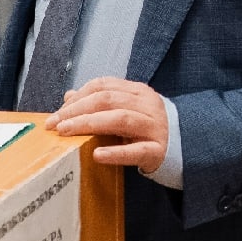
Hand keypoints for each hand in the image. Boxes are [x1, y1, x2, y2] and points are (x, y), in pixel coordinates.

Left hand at [44, 76, 168, 173]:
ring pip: (120, 119)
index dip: (78, 96)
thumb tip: (69, 96)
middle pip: (108, 99)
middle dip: (76, 110)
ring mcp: (154, 126)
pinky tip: (97, 155)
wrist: (187, 144)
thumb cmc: (149, 127)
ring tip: (66, 133)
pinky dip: (115, 152)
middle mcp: (146, 105)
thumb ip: (101, 101)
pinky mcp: (158, 149)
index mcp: (138, 92)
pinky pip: (136, 150)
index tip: (57, 112)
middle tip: (54, 124)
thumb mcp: (127, 108)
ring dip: (89, 124)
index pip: (103, 85)